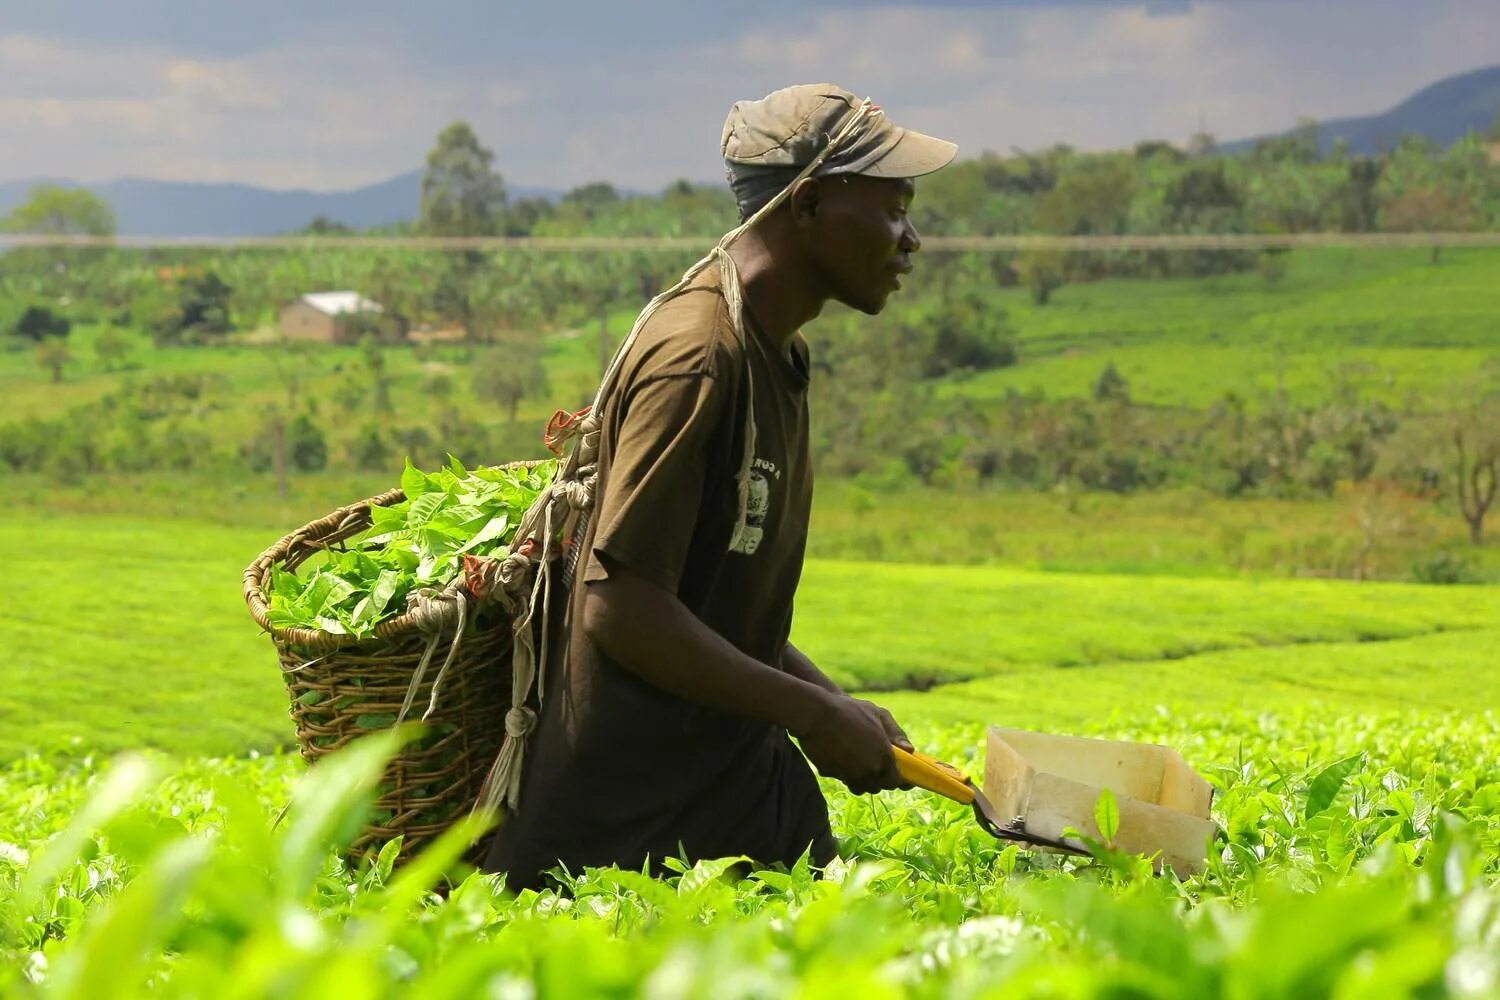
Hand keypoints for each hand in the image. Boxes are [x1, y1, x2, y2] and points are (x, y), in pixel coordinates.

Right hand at [793, 693, 910, 794]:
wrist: (816, 713)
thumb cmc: (849, 710)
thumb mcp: (877, 714)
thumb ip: (896, 732)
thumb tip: (910, 750)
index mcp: (883, 756)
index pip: (895, 781)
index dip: (897, 780)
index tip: (897, 776)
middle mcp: (869, 769)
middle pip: (878, 787)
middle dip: (878, 779)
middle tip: (875, 765)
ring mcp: (849, 773)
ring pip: (860, 787)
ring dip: (862, 780)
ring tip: (858, 763)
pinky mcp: (832, 775)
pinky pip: (843, 779)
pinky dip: (845, 774)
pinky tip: (842, 757)